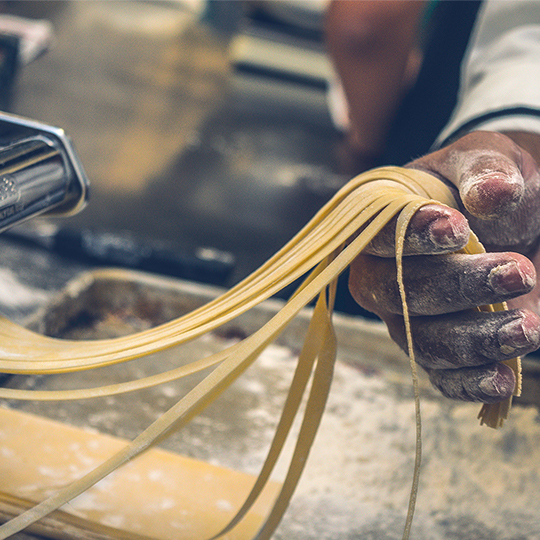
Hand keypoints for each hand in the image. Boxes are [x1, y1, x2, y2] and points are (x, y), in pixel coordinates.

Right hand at [349, 131, 539, 402]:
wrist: (512, 217)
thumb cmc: (487, 183)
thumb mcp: (487, 160)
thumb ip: (485, 169)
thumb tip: (492, 193)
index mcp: (383, 225)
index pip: (379, 237)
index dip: (411, 239)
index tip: (458, 229)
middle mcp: (383, 276)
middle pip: (397, 294)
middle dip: (456, 288)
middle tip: (518, 271)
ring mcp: (406, 317)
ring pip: (422, 341)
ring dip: (474, 338)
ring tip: (529, 325)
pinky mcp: (435, 349)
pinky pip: (442, 376)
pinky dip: (470, 381)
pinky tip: (504, 378)